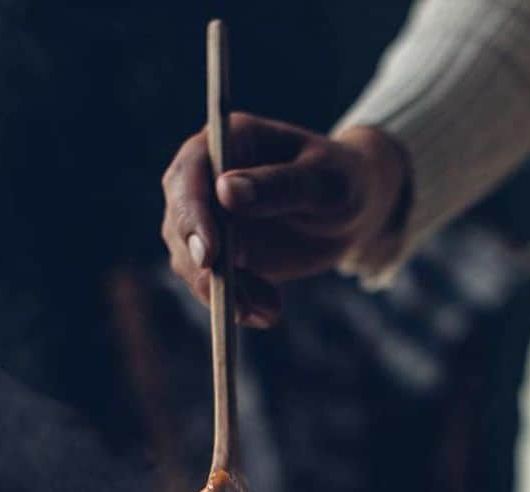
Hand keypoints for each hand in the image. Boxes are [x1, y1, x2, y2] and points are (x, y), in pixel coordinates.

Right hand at [161, 115, 408, 322]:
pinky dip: (236, 305)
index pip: (190, 174)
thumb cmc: (341, 181)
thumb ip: (280, 185)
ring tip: (271, 311)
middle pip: (180, 220)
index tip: (210, 256)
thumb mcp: (323, 182)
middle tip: (237, 303)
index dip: (193, 215)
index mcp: (229, 139)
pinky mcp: (219, 252)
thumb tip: (226, 192)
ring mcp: (208, 215)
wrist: (349, 212)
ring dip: (226, 293)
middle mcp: (207, 175)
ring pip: (191, 260)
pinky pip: (211, 284)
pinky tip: (269, 313)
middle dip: (202, 265)